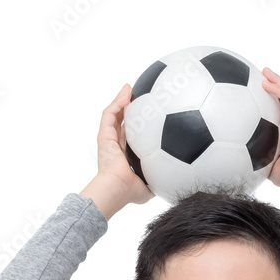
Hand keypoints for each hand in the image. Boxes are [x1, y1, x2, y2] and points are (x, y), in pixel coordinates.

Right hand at [96, 84, 155, 204]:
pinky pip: (109, 113)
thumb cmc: (131, 191)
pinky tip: (127, 91)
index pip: (131, 135)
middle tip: (141, 96)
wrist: (118, 189)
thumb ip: (161, 180)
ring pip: (114, 114)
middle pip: (122, 121)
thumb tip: (176, 181)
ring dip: (121, 100)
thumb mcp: (151, 185)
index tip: (150, 115)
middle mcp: (116, 145)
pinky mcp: (103, 135)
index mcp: (126, 155)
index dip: (138, 124)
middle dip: (130, 108)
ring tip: (130, 88)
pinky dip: (117, 101)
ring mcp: (108, 139)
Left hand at [261, 68, 279, 187]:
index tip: (260, 90)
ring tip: (265, 71)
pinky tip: (266, 83)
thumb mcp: (266, 164)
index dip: (273, 97)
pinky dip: (277, 89)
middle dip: (275, 82)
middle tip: (263, 73)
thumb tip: (242, 164)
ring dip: (276, 80)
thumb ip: (257, 159)